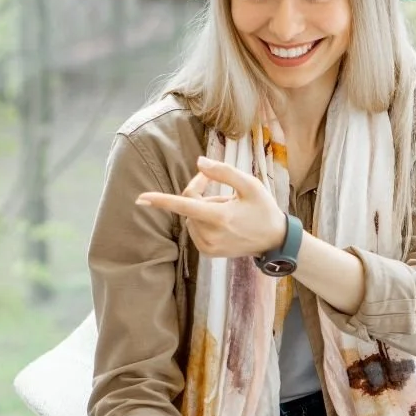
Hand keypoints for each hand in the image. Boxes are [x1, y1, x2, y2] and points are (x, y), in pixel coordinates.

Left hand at [137, 156, 285, 258]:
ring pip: (191, 217)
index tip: (140, 199)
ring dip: (202, 208)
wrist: (274, 240)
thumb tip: (198, 162)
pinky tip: (223, 222)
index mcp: (220, 217)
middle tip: (217, 183)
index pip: (184, 206)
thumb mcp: (250, 185)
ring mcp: (208, 246)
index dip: (161, 201)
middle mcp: (211, 235)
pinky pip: (195, 229)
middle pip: (188, 205)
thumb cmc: (263, 209)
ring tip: (227, 209)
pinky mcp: (208, 253)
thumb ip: (224, 172)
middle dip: (198, 191)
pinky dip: (203, 221)